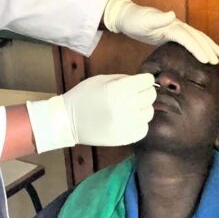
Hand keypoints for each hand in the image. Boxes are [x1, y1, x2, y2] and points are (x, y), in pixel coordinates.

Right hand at [25, 73, 155, 152]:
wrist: (68, 122)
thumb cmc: (83, 96)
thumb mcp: (102, 80)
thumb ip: (124, 79)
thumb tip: (143, 82)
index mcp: (118, 90)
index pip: (147, 81)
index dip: (145, 79)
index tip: (141, 81)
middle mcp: (125, 107)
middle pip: (151, 96)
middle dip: (145, 92)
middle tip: (136, 93)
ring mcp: (127, 125)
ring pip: (149, 112)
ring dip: (142, 108)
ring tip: (130, 108)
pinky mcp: (126, 138)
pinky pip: (144, 128)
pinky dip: (139, 123)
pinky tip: (128, 120)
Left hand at [102, 0, 218, 63]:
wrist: (127, 16)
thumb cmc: (133, 19)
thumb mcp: (143, 20)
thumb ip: (157, 19)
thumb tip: (171, 15)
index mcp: (171, 24)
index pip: (188, 38)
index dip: (198, 48)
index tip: (207, 59)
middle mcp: (176, 25)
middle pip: (196, 37)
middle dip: (208, 48)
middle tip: (217, 61)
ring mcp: (176, 28)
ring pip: (196, 37)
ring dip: (208, 46)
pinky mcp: (172, 33)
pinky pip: (190, 41)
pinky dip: (199, 46)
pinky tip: (203, 53)